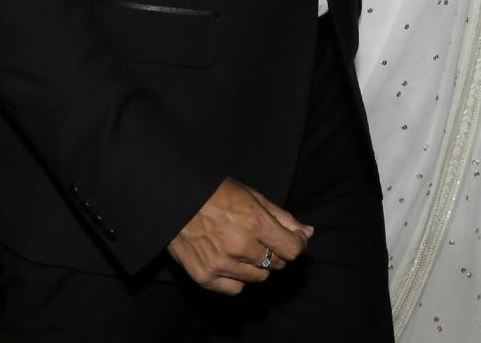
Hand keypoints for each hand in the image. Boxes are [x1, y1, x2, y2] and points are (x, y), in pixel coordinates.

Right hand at [168, 178, 312, 295]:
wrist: (172, 198)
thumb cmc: (213, 192)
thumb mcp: (250, 195)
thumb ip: (281, 216)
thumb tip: (307, 233)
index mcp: (253, 221)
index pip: (292, 250)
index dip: (295, 244)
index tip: (291, 239)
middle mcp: (239, 245)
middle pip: (277, 264)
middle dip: (273, 251)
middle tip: (256, 235)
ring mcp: (222, 264)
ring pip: (259, 278)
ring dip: (255, 265)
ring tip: (238, 245)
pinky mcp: (205, 276)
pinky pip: (236, 288)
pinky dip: (236, 278)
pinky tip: (227, 259)